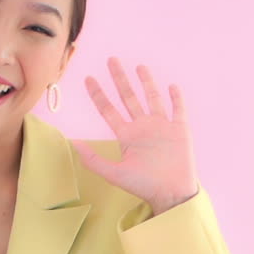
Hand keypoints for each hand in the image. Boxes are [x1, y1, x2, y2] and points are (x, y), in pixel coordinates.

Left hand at [70, 57, 199, 215]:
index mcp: (126, 135)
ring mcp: (161, 127)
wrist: (171, 194)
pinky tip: (171, 86)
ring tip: (139, 66)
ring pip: (152, 98)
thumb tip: (73, 143)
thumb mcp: (114, 173)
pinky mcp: (179, 130)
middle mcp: (142, 127)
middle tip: (111, 60)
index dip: (98, 94)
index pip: (108, 109)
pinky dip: (175, 97)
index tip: (88, 79)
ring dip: (146, 82)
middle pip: (128, 97)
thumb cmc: (143, 186)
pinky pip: (178, 109)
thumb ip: (93, 159)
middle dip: (119, 79)